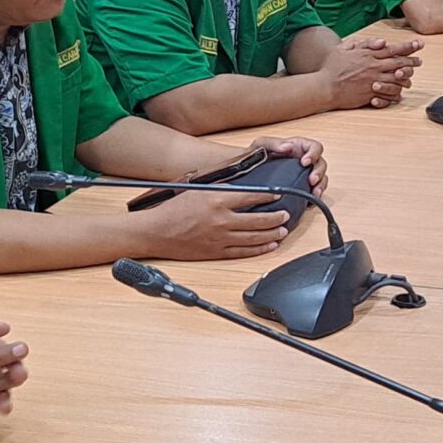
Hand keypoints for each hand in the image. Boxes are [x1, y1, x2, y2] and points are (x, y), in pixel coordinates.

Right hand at [142, 189, 291, 260]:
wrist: (156, 232)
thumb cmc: (173, 210)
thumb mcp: (197, 191)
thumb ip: (220, 189)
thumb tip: (240, 189)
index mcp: (216, 201)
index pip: (250, 197)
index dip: (267, 197)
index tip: (278, 195)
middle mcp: (220, 220)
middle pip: (257, 220)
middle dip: (275, 218)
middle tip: (285, 215)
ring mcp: (219, 238)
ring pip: (254, 238)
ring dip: (271, 234)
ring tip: (283, 230)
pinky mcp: (216, 252)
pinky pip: (243, 252)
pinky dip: (259, 249)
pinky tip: (269, 245)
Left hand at [250, 135, 327, 193]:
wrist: (248, 171)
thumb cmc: (256, 154)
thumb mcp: (262, 144)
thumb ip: (274, 142)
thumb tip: (287, 146)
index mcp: (299, 147)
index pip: (315, 147)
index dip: (314, 154)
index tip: (305, 162)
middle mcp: (305, 160)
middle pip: (321, 164)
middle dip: (319, 172)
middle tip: (312, 180)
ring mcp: (305, 174)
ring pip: (321, 179)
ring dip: (320, 186)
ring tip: (315, 193)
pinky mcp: (302, 187)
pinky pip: (314, 191)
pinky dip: (315, 197)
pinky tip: (310, 201)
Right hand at [318, 38, 419, 109]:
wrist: (325, 87)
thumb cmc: (332, 67)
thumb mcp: (344, 49)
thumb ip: (363, 43)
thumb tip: (381, 41)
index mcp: (368, 55)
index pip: (392, 49)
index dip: (407, 47)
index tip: (418, 44)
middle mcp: (373, 67)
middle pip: (399, 63)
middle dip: (412, 62)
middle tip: (420, 61)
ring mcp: (373, 81)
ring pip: (397, 78)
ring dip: (406, 77)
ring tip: (411, 77)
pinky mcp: (371, 94)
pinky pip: (389, 93)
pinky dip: (397, 92)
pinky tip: (400, 91)